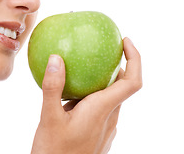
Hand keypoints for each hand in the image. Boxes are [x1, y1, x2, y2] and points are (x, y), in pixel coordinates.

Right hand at [31, 37, 141, 153]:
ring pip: (110, 97)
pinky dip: (92, 94)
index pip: (132, 81)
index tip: (124, 41)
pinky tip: (71, 94)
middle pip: (122, 86)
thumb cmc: (54, 153)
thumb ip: (53, 88)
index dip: (135, 58)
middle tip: (100, 48)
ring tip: (81, 69)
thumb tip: (56, 58)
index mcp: (102, 110)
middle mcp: (109, 118)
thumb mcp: (49, 118)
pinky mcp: (98, 133)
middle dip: (115, 64)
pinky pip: (100, 107)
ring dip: (102, 80)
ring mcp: (105, 127)